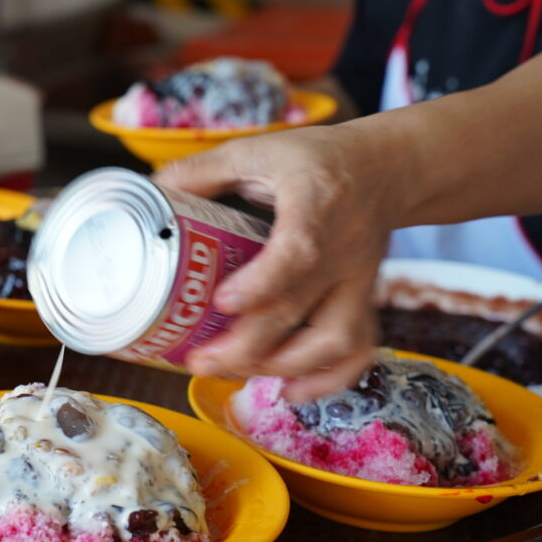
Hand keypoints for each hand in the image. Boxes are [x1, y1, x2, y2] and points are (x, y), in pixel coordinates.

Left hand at [154, 124, 402, 400]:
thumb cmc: (318, 159)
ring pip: (334, 340)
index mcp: (315, 204)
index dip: (261, 284)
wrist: (388, 169)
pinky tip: (289, 392)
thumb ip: (204, 170)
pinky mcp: (363, 300)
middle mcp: (341, 249)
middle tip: (198, 360)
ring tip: (233, 373)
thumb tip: (152, 191)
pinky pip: (359, 350)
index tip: (222, 303)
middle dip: (247, 346)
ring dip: (283, 366)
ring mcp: (356, 280)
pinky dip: (329, 380)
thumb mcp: (261, 149)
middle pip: (300, 310)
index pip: (296, 252)